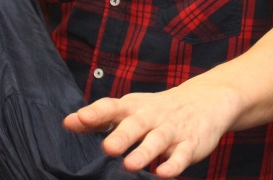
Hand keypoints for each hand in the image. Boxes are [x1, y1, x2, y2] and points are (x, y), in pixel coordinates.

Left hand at [63, 80, 239, 177]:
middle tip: (107, 147)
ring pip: (158, 140)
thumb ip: (100, 118)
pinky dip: (173, 165)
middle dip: (122, 136)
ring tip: (130, 164)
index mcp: (133, 107)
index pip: (112, 107)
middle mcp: (151, 116)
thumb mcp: (129, 109)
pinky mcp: (190, 144)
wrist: (205, 100)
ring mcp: (172, 130)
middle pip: (135, 124)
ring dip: (144, 152)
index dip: (95, 113)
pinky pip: (182, 155)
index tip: (78, 120)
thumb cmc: (156, 110)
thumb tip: (68, 122)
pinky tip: (163, 174)